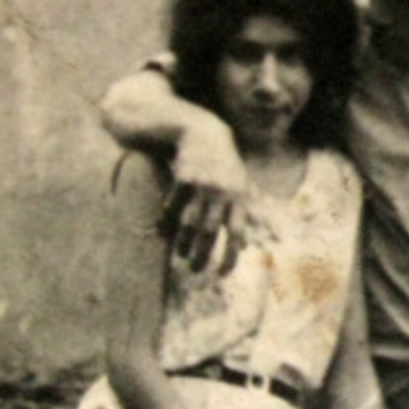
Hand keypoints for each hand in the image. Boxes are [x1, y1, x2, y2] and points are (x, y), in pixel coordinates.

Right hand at [168, 126, 251, 274]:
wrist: (205, 134)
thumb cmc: (225, 166)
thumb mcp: (241, 186)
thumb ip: (242, 214)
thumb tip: (244, 246)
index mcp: (239, 198)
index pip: (236, 234)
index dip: (229, 256)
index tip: (220, 274)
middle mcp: (222, 193)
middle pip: (210, 232)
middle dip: (202, 255)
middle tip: (195, 270)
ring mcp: (202, 184)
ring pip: (190, 221)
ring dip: (184, 242)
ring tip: (180, 256)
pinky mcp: (183, 177)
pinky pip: (174, 204)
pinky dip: (168, 219)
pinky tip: (164, 231)